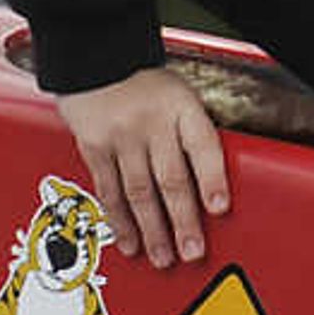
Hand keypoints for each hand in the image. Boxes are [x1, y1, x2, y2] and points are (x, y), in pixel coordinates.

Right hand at [55, 65, 229, 268]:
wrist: (95, 56)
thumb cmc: (144, 82)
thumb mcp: (179, 96)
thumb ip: (191, 135)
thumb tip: (211, 186)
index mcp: (181, 107)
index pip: (203, 145)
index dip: (212, 179)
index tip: (220, 208)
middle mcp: (152, 122)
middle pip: (171, 178)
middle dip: (183, 220)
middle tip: (192, 252)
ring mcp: (121, 136)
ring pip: (139, 192)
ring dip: (152, 231)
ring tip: (163, 258)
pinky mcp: (94, 147)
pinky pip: (108, 190)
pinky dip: (119, 221)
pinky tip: (129, 242)